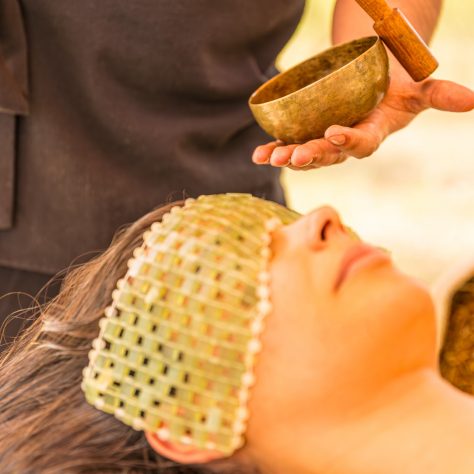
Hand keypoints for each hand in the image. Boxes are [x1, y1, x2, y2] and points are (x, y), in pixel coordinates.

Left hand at [252, 77, 473, 169]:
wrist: (374, 84)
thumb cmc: (397, 86)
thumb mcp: (418, 87)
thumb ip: (440, 95)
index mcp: (372, 135)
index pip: (361, 143)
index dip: (349, 142)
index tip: (335, 134)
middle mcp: (346, 144)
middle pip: (328, 154)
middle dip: (312, 156)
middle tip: (295, 156)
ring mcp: (324, 141)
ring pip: (305, 153)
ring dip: (287, 156)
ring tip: (270, 157)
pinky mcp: (308, 134)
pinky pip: (289, 144)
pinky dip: (273, 149)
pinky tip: (257, 154)